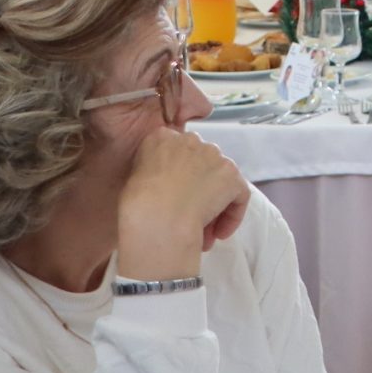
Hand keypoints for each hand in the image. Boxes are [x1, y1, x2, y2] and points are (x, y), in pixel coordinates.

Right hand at [116, 129, 247, 279]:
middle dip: (197, 192)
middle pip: (200, 166)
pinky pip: (238, 195)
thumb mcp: (133, 179)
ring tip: (202, 235)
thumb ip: (152, 172)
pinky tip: (218, 235)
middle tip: (189, 219)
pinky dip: (231, 215)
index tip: (171, 201)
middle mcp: (190, 140)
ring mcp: (214, 155)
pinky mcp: (232, 175)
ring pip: (219, 182)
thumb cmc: (136, 206)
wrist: (156, 217)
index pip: (176, 154)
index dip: (177, 180)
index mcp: (161, 138)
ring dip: (213, 206)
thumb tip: (166, 186)